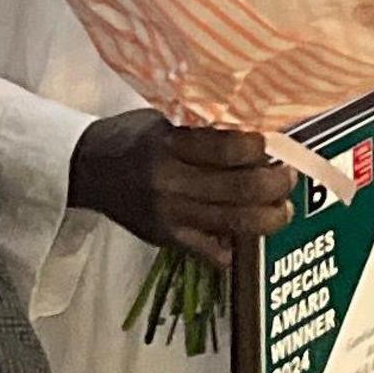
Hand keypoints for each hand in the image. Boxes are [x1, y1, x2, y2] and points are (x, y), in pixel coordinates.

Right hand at [71, 109, 289, 261]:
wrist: (86, 169)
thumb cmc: (131, 137)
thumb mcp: (163, 121)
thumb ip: (203, 131)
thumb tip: (256, 140)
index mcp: (168, 145)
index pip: (227, 148)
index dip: (259, 148)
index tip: (271, 145)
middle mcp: (169, 182)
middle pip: (241, 188)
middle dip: (276, 184)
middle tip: (287, 177)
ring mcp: (169, 215)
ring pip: (236, 223)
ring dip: (270, 217)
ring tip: (282, 208)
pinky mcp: (166, 239)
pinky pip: (212, 251)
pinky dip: (236, 245)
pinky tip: (248, 234)